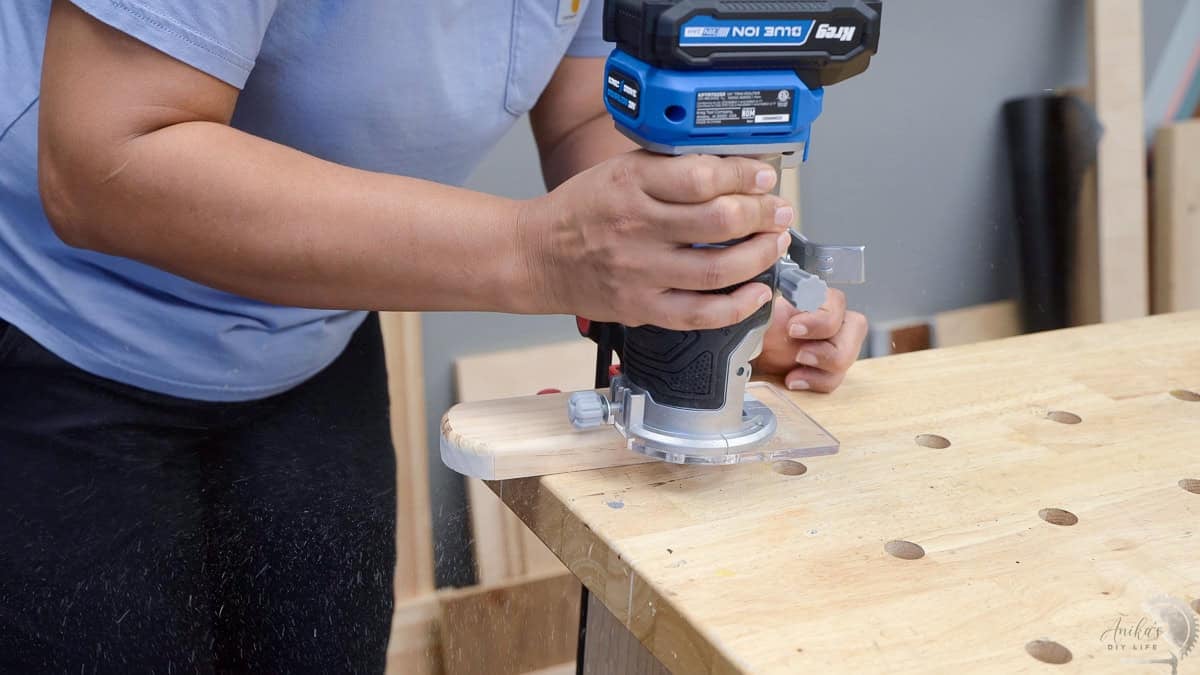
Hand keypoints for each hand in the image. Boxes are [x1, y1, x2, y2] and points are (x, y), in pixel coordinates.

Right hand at [519, 151, 794, 329]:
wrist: (537, 256)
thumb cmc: (582, 211)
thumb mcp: (620, 171)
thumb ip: (669, 168)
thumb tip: (732, 168)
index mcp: (632, 184)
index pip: (703, 176)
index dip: (744, 176)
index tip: (763, 177)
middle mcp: (636, 228)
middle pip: (719, 222)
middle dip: (762, 215)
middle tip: (777, 212)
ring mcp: (640, 272)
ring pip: (718, 269)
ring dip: (760, 256)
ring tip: (774, 244)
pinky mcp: (641, 307)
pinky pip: (700, 313)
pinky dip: (738, 306)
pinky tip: (757, 291)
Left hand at [752, 289, 867, 391]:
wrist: (740, 354)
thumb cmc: (749, 329)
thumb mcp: (754, 315)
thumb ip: (767, 308)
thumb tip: (765, 303)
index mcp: (811, 296)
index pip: (835, 300)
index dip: (819, 318)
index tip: (792, 329)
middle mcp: (827, 317)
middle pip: (855, 327)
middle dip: (830, 345)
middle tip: (800, 355)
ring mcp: (829, 344)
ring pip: (847, 355)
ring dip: (824, 366)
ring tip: (795, 372)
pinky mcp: (824, 369)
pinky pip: (834, 378)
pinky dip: (815, 382)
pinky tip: (793, 380)